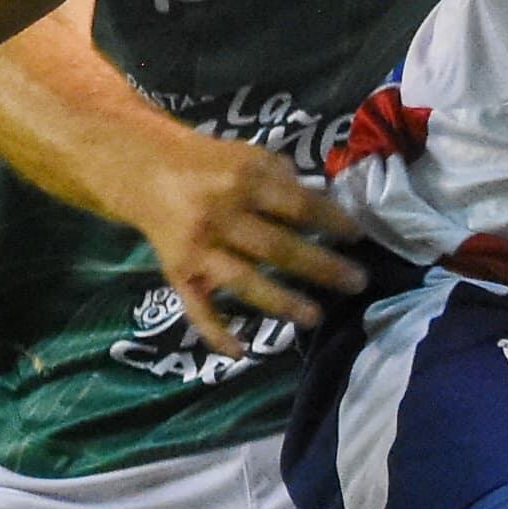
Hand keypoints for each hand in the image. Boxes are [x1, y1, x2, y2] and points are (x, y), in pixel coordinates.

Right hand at [105, 115, 369, 356]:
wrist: (149, 170)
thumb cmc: (214, 166)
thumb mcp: (251, 156)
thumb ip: (286, 180)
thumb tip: (329, 209)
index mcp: (244, 180)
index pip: (298, 205)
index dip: (332, 221)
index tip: (358, 237)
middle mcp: (221, 215)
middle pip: (278, 247)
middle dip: (321, 267)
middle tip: (357, 283)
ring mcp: (199, 248)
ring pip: (244, 281)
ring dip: (281, 302)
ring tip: (315, 317)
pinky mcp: (180, 273)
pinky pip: (197, 308)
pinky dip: (216, 332)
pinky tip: (241, 351)